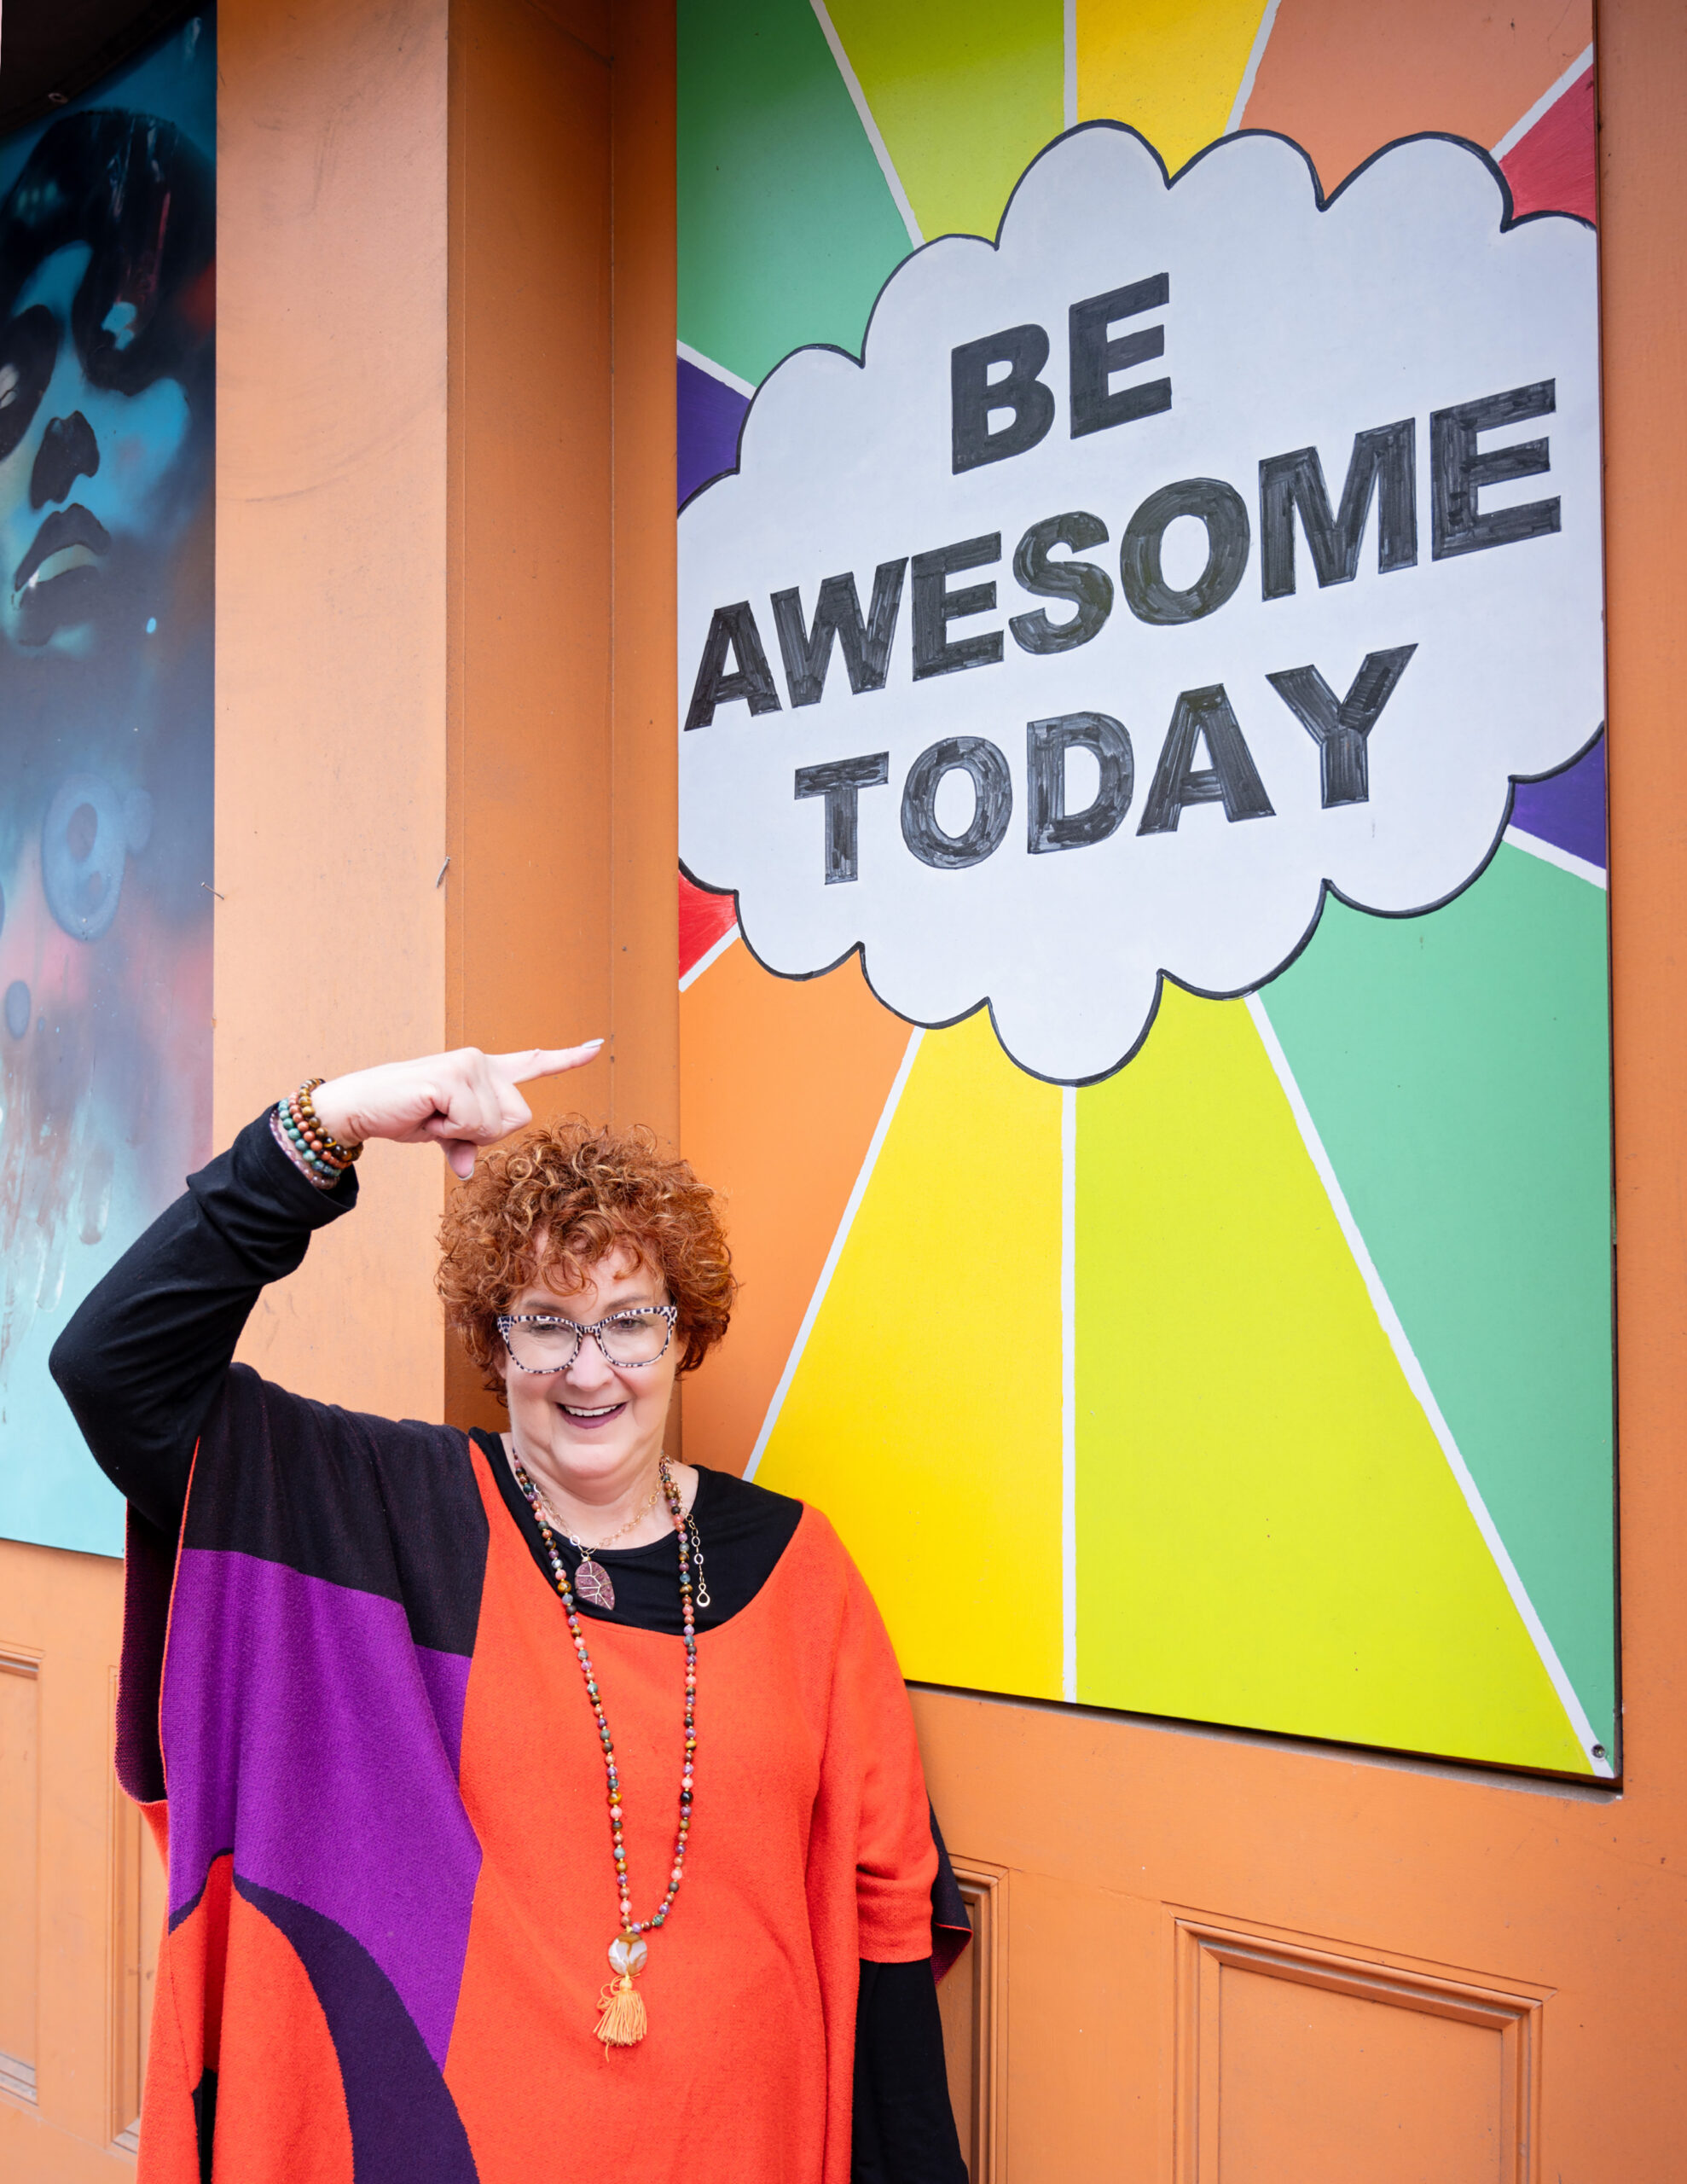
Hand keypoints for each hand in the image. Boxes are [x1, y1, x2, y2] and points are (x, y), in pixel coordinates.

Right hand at [310, 1043, 603, 1177]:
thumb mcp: (445, 1134)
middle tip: (444, 1121)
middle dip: (483, 1134)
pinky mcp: (452, 1077)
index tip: (599, 1045)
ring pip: (495, 1125)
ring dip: (461, 1133)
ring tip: (431, 1115)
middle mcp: (481, 1063)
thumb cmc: (403, 1115)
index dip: (568, 1058)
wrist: (360, 1107)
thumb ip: (467, 1146)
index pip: (535, 1063)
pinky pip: (472, 1123)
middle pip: (519, 1118)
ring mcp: (468, 1066)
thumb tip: (470, 1171)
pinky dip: (449, 1130)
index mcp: (486, 1072)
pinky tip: (427, 1114)